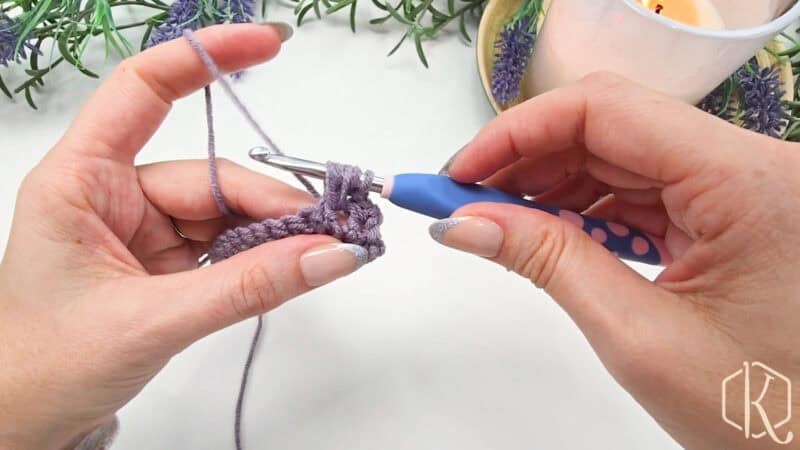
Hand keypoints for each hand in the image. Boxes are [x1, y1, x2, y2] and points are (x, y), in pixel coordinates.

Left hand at [0, 25, 365, 449]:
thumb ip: (248, 286)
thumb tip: (330, 254)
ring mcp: (143, 228)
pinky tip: (294, 266)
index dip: (206, 57)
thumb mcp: (152, 321)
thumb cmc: (46, 366)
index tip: (269, 43)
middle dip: (275, 204)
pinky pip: (226, 243)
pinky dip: (262, 256)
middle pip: (211, 174)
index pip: (143, 90)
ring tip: (326, 253)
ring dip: (276, 233)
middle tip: (336, 230)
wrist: (23, 423)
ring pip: (227, 212)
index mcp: (81, 181)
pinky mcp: (165, 261)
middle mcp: (113, 194)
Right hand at [432, 72, 799, 448]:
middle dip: (526, 161)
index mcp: (747, 179)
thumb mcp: (640, 336)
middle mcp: (751, 165)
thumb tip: (466, 223)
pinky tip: (546, 233)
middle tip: (461, 199)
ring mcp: (741, 188)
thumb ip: (548, 262)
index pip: (606, 109)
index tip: (460, 172)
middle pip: (611, 127)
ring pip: (621, 157)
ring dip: (551, 185)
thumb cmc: (766, 412)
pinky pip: (642, 190)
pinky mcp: (730, 213)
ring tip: (495, 220)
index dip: (518, 132)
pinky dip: (587, 209)